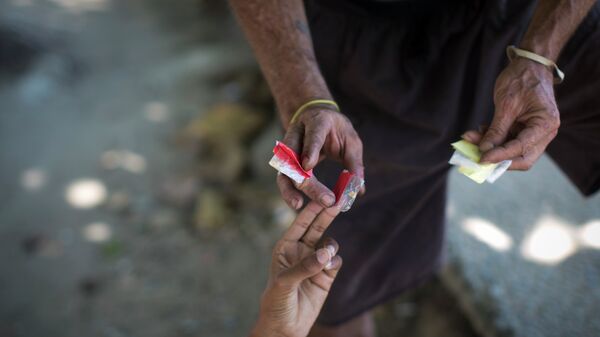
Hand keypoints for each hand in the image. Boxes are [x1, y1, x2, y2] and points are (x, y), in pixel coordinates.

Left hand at [251, 202, 342, 336]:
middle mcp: (301, 251)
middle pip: (317, 227)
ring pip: (329, 244)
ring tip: (325, 259)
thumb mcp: (283, 283)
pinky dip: (334, 262)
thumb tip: (324, 254)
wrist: (285, 327)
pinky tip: (327, 270)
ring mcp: (314, 262)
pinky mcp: (326, 276)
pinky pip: (335, 261)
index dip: (311, 209)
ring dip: (330, 247)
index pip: (300, 223)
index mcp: (285, 247)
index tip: (323, 197)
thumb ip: (303, 267)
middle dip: (327, 214)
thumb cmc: (276, 302)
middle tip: (339, 201)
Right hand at [279, 107, 364, 208]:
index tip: (309, 166)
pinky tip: (296, 204)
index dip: (310, 150)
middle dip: (308, 181)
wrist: (316, 116)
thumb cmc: (336, 129)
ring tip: (297, 205)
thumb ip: (354, 163)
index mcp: (317, 122)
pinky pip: (283, 177)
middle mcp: (297, 133)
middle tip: (326, 200)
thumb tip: (359, 190)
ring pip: (284, 169)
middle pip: (296, 158)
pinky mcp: (284, 160)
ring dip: (290, 188)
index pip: (313, 136)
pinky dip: (288, 191)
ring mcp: (287, 147)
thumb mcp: (351, 141)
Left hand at [463, 58, 559, 169]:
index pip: (522, 148)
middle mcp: (544, 133)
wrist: (528, 65)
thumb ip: (497, 130)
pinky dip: (492, 139)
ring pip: (511, 151)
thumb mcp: (507, 104)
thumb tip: (484, 150)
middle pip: (521, 158)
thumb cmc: (522, 79)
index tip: (481, 158)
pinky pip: (507, 141)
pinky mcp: (523, 130)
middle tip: (477, 158)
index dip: (500, 156)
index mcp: (545, 125)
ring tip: (470, 139)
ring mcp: (534, 132)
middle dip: (498, 160)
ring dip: (491, 147)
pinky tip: (478, 132)